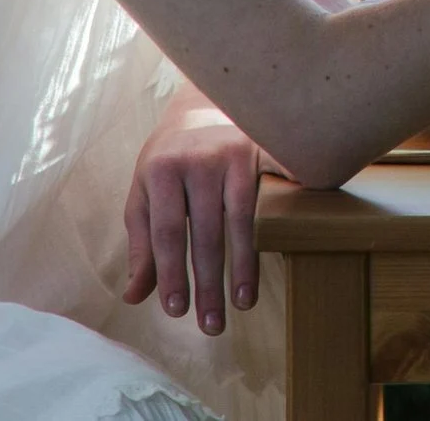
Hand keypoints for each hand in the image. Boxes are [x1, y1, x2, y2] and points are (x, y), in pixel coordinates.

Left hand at [123, 102, 266, 335]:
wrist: (200, 105)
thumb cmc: (167, 162)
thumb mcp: (143, 198)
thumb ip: (142, 245)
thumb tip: (135, 297)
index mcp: (160, 172)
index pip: (166, 234)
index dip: (172, 273)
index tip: (178, 311)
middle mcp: (198, 161)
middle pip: (205, 233)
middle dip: (209, 282)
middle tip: (213, 324)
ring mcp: (234, 153)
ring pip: (241, 218)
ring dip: (244, 264)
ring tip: (244, 303)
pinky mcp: (263, 148)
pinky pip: (277, 185)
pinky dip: (288, 207)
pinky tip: (294, 240)